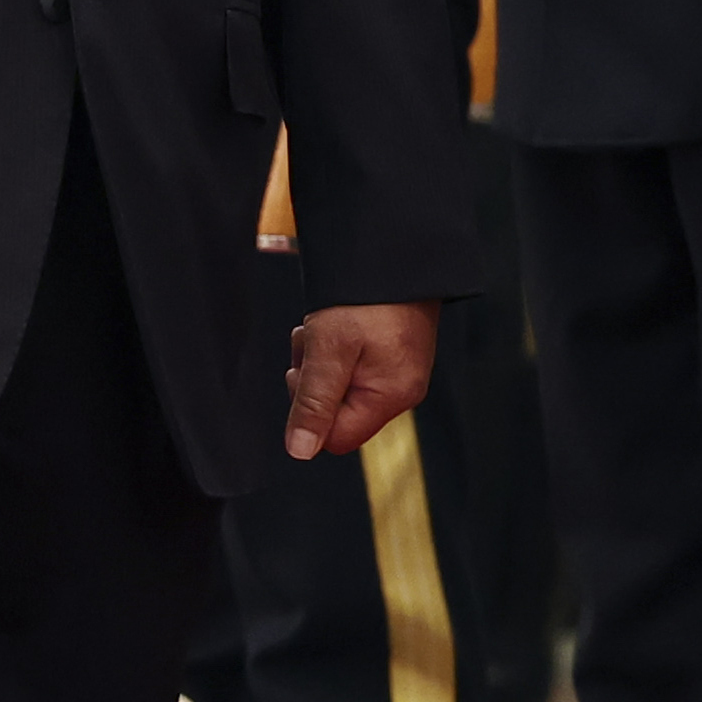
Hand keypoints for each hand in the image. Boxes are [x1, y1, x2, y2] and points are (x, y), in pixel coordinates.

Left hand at [283, 300, 438, 463]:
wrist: (394, 251)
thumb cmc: (367, 296)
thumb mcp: (329, 350)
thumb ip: (314, 403)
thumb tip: (301, 450)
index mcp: (391, 396)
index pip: (337, 439)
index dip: (310, 413)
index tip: (305, 374)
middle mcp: (400, 390)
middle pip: (337, 413)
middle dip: (314, 381)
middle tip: (314, 344)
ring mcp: (398, 372)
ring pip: (339, 388)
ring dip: (319, 361)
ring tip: (324, 327)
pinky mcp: (392, 354)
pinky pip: (351, 367)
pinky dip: (333, 349)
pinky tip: (335, 324)